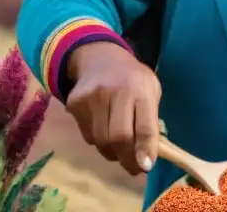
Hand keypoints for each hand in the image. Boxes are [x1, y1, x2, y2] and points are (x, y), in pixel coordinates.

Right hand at [65, 41, 161, 175]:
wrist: (100, 58)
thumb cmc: (133, 78)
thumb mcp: (151, 90)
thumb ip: (151, 120)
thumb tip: (147, 157)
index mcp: (140, 87)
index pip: (144, 126)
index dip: (145, 150)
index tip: (146, 167)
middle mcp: (115, 91)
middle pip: (118, 138)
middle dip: (127, 159)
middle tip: (134, 168)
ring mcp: (92, 97)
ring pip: (101, 141)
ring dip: (113, 153)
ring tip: (120, 148)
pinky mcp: (75, 104)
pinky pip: (88, 136)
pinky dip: (99, 142)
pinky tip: (105, 129)